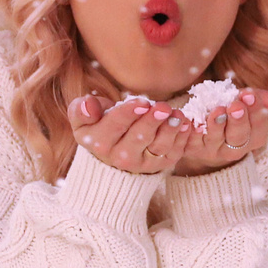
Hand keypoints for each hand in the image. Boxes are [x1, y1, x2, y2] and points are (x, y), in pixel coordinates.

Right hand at [70, 94, 193, 175]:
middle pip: (138, 138)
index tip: (142, 101)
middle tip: (163, 107)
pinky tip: (186, 124)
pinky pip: (172, 154)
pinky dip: (181, 139)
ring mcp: (141, 164)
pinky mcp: (158, 166)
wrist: (111, 151)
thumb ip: (81, 110)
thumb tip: (89, 106)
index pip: (114, 127)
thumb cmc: (98, 125)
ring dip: (170, 130)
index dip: (128, 114)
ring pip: (158, 147)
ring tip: (177, 115)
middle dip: (151, 122)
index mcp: (98, 142)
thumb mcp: (83, 117)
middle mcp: (119, 157)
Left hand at [171, 88, 267, 174]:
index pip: (258, 127)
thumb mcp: (246, 106)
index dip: (255, 112)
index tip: (249, 94)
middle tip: (236, 106)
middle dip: (238, 121)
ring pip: (215, 139)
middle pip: (239, 137)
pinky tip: (192, 121)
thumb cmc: (231, 116)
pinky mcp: (191, 149)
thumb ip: (258, 100)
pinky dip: (191, 131)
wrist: (204, 139)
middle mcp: (234, 149)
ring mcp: (212, 150)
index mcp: (253, 139)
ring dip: (217, 124)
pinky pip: (191, 141)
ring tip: (217, 110)